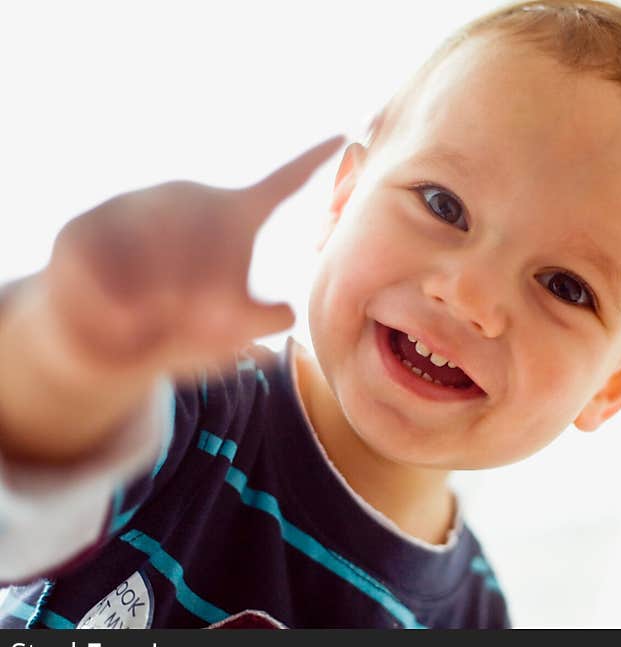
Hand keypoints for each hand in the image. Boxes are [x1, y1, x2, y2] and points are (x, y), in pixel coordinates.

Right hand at [40, 135, 343, 378]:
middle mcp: (185, 198)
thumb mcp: (227, 337)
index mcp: (230, 216)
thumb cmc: (179, 332)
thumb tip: (288, 312)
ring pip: (161, 266)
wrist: (105, 347)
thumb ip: (257, 323)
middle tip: (199, 327)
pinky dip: (118, 316)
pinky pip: (106, 279)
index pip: (279, 183)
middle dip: (210, 306)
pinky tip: (123, 322)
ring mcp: (132, 206)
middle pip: (217, 249)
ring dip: (161, 312)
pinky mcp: (82, 229)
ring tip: (156, 324)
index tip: (345, 132)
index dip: (310, 161)